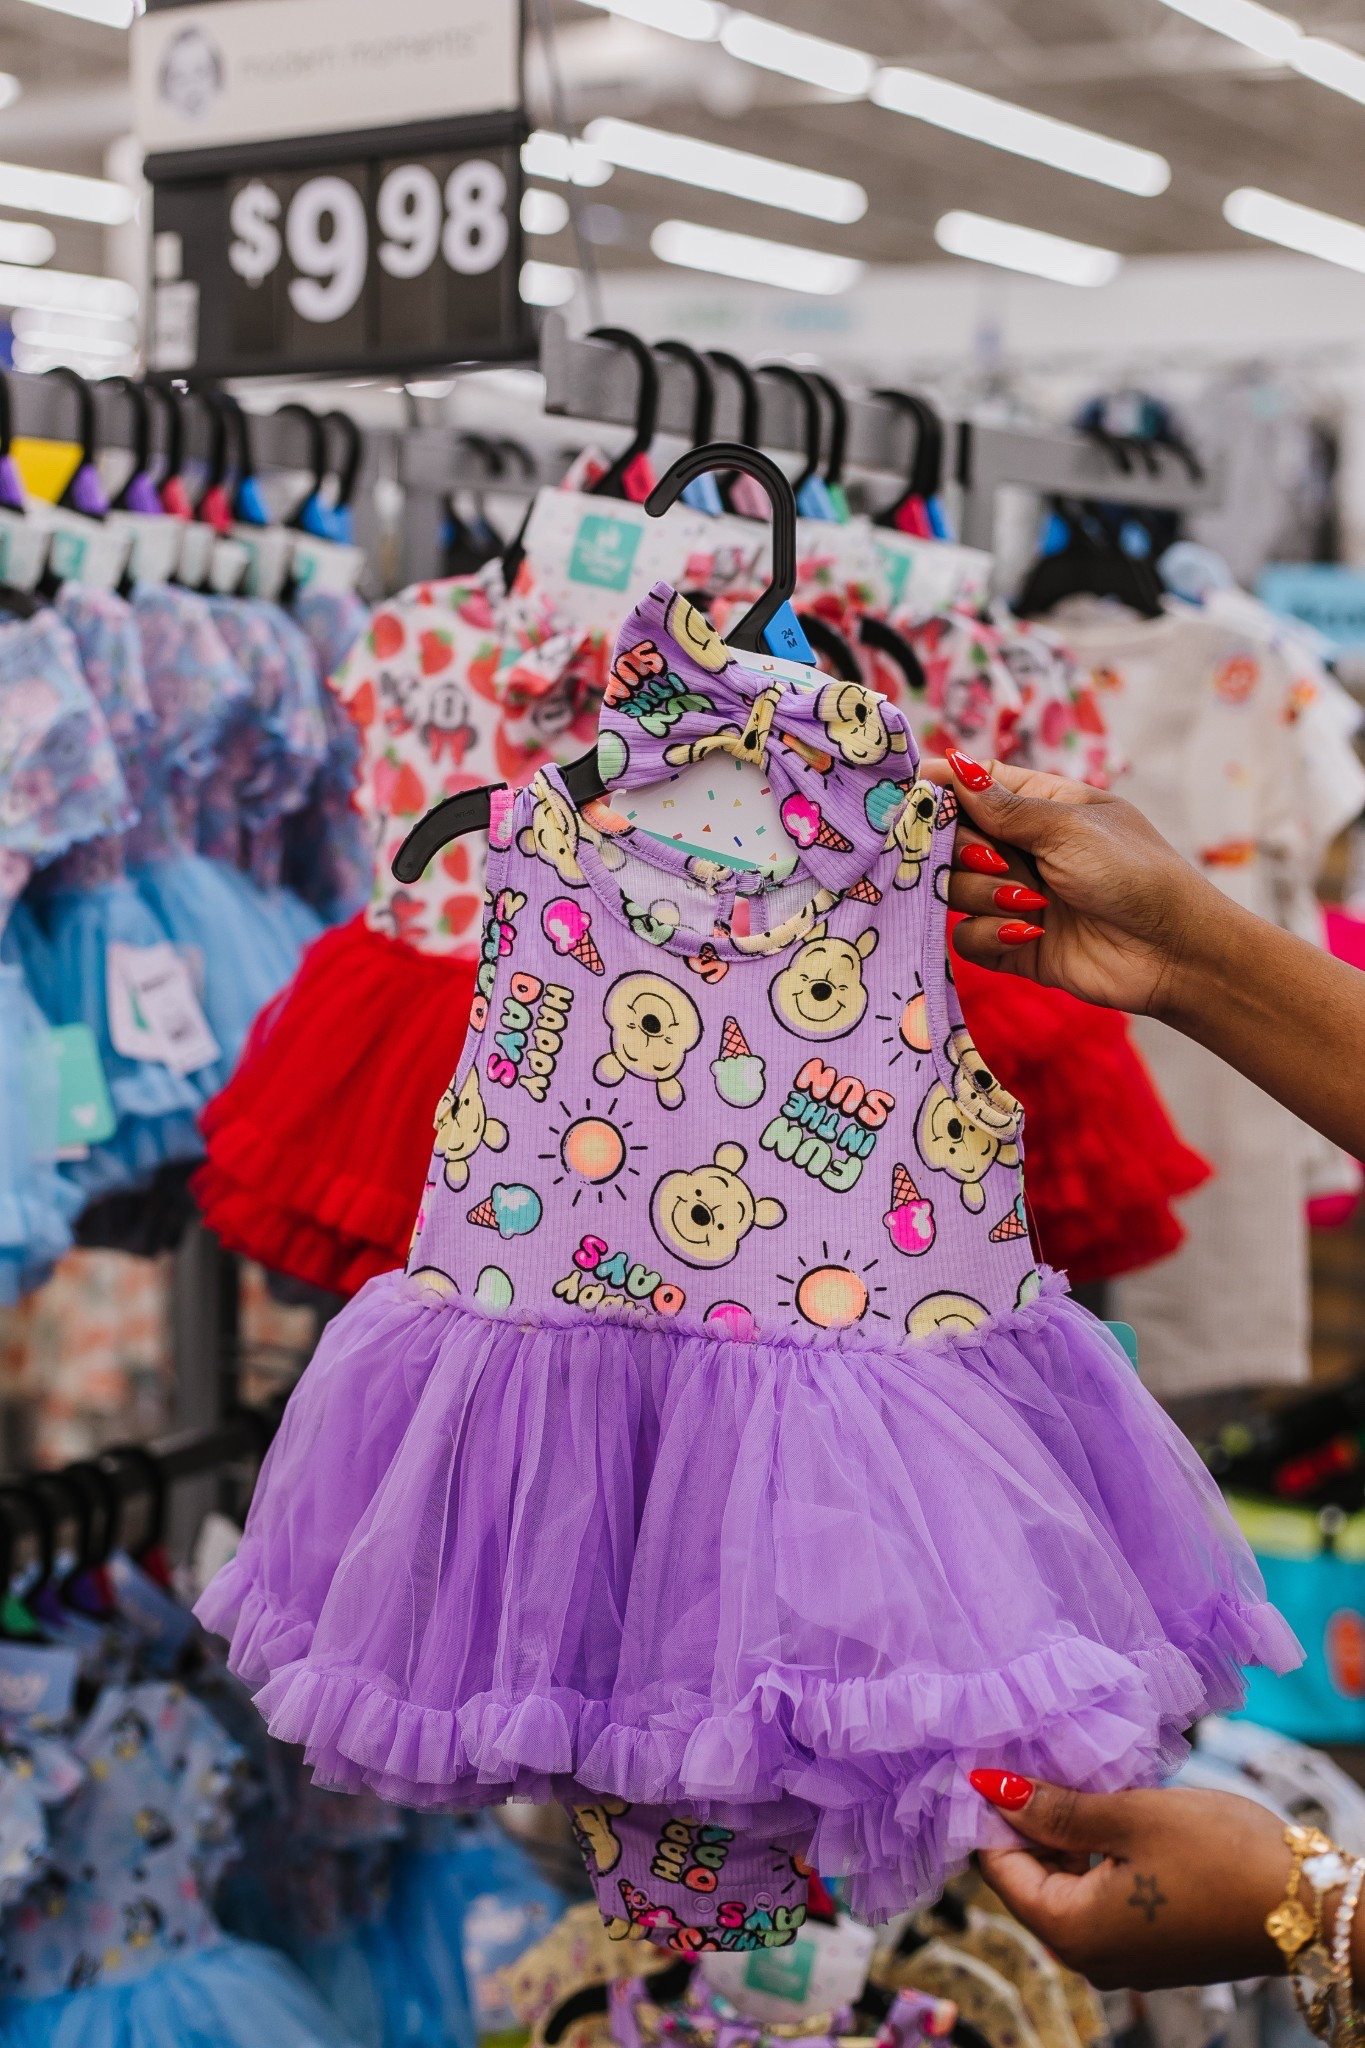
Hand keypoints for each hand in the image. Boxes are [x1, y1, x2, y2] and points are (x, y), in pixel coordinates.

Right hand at [929, 751, 1218, 1017]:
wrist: (1174, 952)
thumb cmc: (1136, 874)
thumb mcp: (1069, 828)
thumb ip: (1004, 807)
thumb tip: (951, 768)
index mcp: (1042, 806)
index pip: (977, 786)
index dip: (941, 787)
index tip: (910, 789)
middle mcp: (1023, 850)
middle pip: (953, 840)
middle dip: (963, 849)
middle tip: (994, 858)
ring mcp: (1016, 898)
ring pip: (955, 889)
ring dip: (983, 894)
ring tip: (1031, 903)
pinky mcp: (1014, 945)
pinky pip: (968, 936)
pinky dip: (989, 934)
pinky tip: (1026, 934)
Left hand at [970, 1769, 1291, 1990]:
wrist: (1307, 1905)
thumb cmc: (1219, 1855)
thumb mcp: (1130, 1815)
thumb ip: (1056, 1808)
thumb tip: (992, 1789)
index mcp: (1071, 1931)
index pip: (998, 1866)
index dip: (990, 1811)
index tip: (991, 1758)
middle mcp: (1088, 1957)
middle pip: (1028, 1879)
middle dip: (1026, 1820)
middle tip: (1032, 1756)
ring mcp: (1120, 1957)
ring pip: (1065, 1885)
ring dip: (1062, 1834)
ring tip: (1068, 1774)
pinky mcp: (1149, 1946)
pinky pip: (1099, 1897)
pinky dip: (1092, 1855)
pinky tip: (1103, 1810)